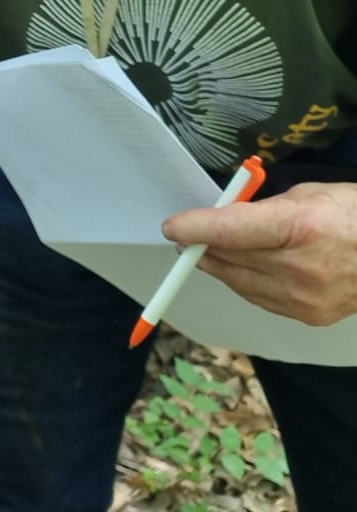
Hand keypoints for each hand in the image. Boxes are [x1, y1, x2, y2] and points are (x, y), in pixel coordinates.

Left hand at [163, 181, 356, 324]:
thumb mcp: (308, 195)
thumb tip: (225, 218)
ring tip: (206, 250)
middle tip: (186, 235)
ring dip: (218, 265)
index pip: (230, 231)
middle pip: (228, 259)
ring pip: (238, 281)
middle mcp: (300, 267)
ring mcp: (305, 297)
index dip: (195, 229)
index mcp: (300, 227)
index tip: (172, 227)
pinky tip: (240, 267)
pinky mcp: (308, 316)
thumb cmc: (353, 215)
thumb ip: (262, 210)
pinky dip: (243, 281)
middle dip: (201, 246)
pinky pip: (258, 297)